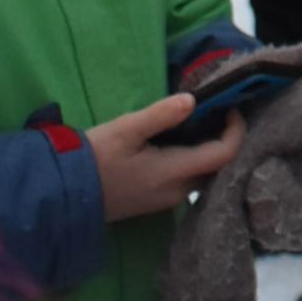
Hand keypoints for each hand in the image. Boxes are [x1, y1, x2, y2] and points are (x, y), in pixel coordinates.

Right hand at [90, 94, 244, 219]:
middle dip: (225, 137)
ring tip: (204, 117)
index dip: (235, 130)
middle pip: (218, 166)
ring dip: (209, 147)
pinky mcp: (157, 200)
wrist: (66, 192)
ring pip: (204, 173)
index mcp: (174, 173)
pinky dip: (195, 157)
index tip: (231, 106)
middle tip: (220, 107)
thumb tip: (193, 100)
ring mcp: (168, 200)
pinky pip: (189, 179)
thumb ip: (161, 115)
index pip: (223, 155)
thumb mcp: (126, 129)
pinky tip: (184, 138)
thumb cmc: (95, 157)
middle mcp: (177, 192)